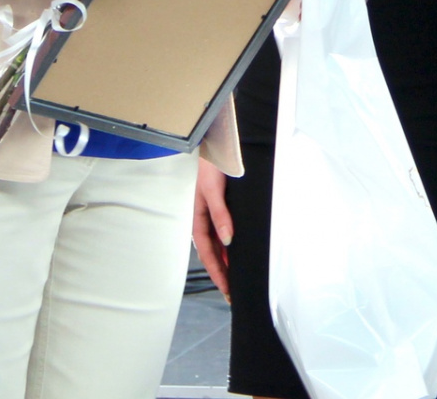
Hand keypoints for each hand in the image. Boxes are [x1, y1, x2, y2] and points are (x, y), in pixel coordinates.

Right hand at [192, 156, 233, 300]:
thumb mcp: (213, 189)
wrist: (215, 142)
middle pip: (213, 254)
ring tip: (237, 281)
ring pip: (219, 246)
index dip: (217, 273)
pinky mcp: (222, 208)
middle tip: (233, 295)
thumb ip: (219, 214)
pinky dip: (231, 248)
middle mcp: (205, 220)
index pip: (208, 254)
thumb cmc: (211, 164)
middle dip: (222, 275)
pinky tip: (238, 255)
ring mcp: (213, 215)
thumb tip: (227, 240)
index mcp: (198, 218)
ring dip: (227, 263)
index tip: (227, 291)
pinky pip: (224, 233)